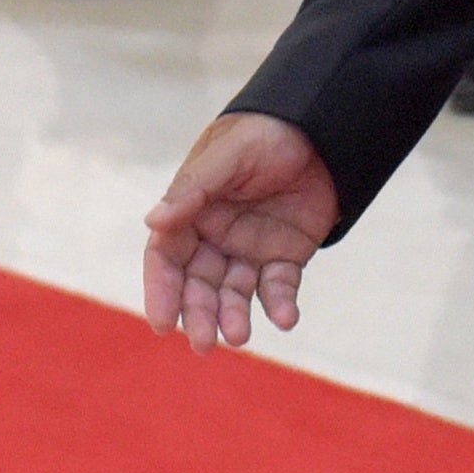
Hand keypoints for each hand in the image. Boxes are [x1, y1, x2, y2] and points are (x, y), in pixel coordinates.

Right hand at [142, 111, 341, 350]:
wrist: (320, 129)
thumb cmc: (264, 134)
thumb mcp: (227, 156)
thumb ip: (193, 190)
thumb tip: (153, 222)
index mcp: (192, 211)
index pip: (167, 257)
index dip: (162, 290)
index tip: (162, 323)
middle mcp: (215, 236)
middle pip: (198, 284)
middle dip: (199, 314)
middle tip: (204, 343)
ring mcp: (249, 248)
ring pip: (235, 293)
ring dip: (234, 316)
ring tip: (240, 335)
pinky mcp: (285, 255)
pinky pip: (278, 288)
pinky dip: (281, 306)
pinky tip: (287, 318)